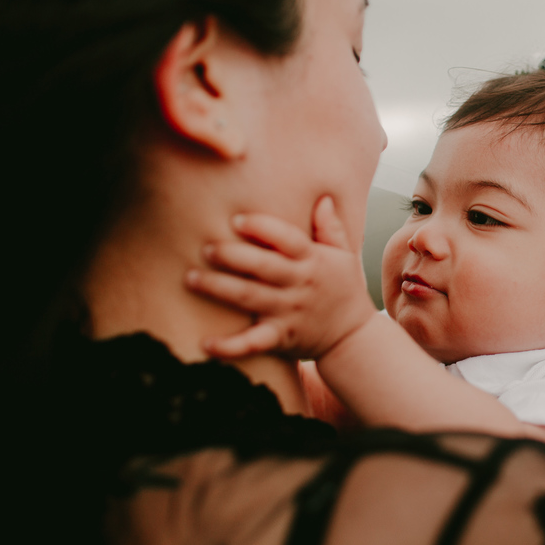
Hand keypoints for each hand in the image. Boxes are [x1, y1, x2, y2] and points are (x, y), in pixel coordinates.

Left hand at [185, 197, 376, 360]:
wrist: (353, 337)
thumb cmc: (344, 289)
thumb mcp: (345, 255)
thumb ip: (330, 227)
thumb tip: (322, 198)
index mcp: (313, 261)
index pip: (288, 240)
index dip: (263, 228)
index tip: (237, 219)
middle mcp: (299, 285)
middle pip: (263, 267)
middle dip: (232, 256)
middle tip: (205, 248)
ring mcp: (289, 313)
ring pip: (250, 298)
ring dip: (219, 288)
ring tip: (191, 278)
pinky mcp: (281, 338)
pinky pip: (252, 343)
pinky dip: (230, 346)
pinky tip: (206, 343)